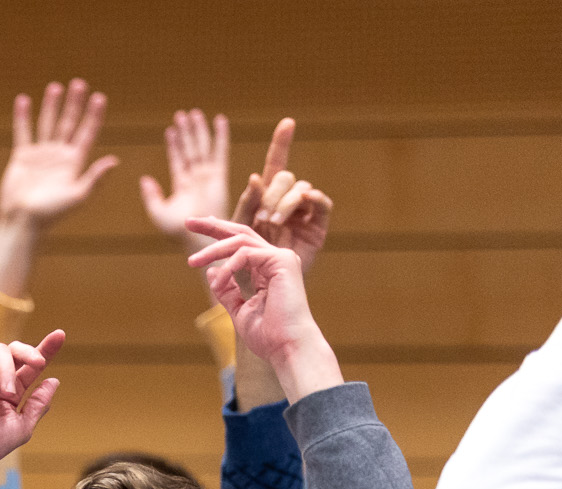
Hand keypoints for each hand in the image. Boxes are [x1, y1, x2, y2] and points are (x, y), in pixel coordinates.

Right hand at [0, 79, 117, 228]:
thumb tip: (115, 161)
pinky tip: (23, 100)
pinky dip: (22, 116)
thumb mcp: (78, 197)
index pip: (87, 133)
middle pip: (69, 123)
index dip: (94, 116)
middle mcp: (59, 156)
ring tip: (55, 86)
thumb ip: (95, 178)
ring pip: (47, 123)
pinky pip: (22, 132)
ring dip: (52, 105)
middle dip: (74, 104)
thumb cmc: (51, 214)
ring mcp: (41, 155)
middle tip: (79, 83)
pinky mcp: (22, 157)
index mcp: (75, 163)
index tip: (100, 97)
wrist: (23, 222)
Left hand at [140, 109, 229, 251]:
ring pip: (202, 147)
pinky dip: (220, 136)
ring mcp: (207, 176)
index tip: (171, 130)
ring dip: (198, 130)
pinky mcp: (218, 175)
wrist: (197, 236)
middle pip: (190, 149)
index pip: (178, 160)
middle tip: (182, 114)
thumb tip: (145, 179)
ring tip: (194, 113)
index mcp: (182, 186)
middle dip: (186, 132)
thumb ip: (151, 196)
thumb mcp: (158, 212)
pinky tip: (220, 120)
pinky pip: (220, 151)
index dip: (174, 145)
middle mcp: (196, 179)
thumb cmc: (178, 231)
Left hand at [186, 218, 339, 400]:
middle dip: (213, 226)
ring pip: (240, 240)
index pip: (241, 244)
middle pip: (241, 232)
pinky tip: (219, 280)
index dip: (218, 234)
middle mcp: (277, 259)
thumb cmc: (268, 335)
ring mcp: (281, 258)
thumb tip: (210, 272)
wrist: (287, 347)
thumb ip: (226, 290)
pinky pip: (246, 253)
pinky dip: (229, 266)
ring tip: (193, 261)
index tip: (196, 226)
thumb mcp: (239, 309)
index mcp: (267, 269)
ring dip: (213, 249)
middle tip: (188, 221)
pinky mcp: (282, 261)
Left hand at [230, 119, 331, 273]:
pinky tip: (306, 200)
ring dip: (285, 202)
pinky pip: (323, 203)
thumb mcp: (238, 232)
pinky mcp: (317, 227)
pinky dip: (314, 198)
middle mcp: (287, 201)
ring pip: (300, 189)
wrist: (260, 292)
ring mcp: (304, 213)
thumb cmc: (245, 265)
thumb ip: (245, 205)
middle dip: (270, 193)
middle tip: (261, 216)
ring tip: (272, 222)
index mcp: (266, 198)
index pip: (276, 165)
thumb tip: (256, 177)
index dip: (282, 143)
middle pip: (284, 178)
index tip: (288, 123)